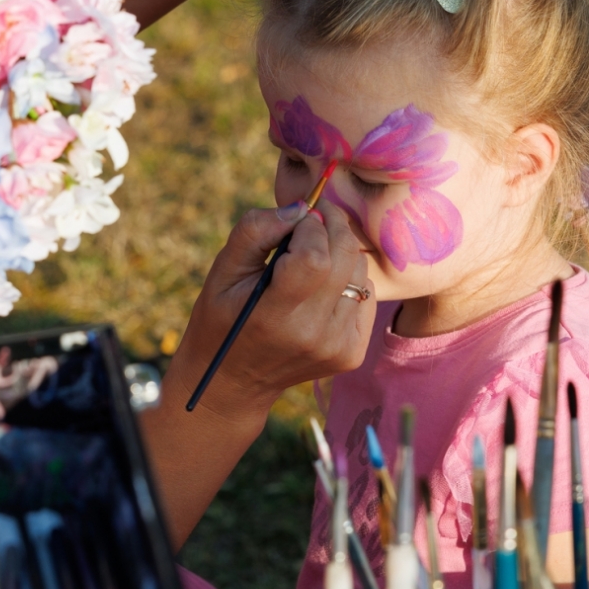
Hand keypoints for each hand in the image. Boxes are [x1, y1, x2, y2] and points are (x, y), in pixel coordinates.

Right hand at [171, 199, 376, 417]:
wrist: (234, 379)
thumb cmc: (222, 317)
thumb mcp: (222, 271)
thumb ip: (256, 232)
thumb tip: (301, 209)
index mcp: (274, 317)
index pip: (314, 257)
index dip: (310, 227)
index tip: (296, 221)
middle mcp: (312, 336)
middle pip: (346, 258)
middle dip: (332, 227)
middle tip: (312, 221)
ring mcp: (337, 347)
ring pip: (359, 272)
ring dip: (339, 253)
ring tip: (308, 262)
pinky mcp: (352, 352)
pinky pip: (366, 295)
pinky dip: (347, 280)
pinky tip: (320, 289)